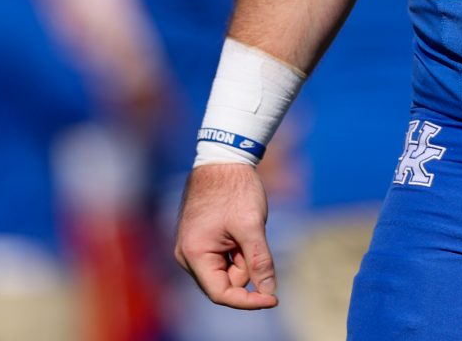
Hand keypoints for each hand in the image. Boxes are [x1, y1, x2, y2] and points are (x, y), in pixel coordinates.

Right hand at [175, 163, 279, 308]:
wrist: (223, 159)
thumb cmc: (235, 189)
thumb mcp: (252, 226)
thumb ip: (260, 262)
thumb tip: (269, 292)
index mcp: (194, 254)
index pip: (221, 294)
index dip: (249, 301)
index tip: (274, 299)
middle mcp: (187, 255)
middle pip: (224, 283)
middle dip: (246, 268)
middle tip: (254, 239)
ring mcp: (192, 248)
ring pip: (226, 271)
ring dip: (243, 257)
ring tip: (245, 228)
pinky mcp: (200, 241)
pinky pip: (223, 258)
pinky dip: (237, 250)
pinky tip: (240, 227)